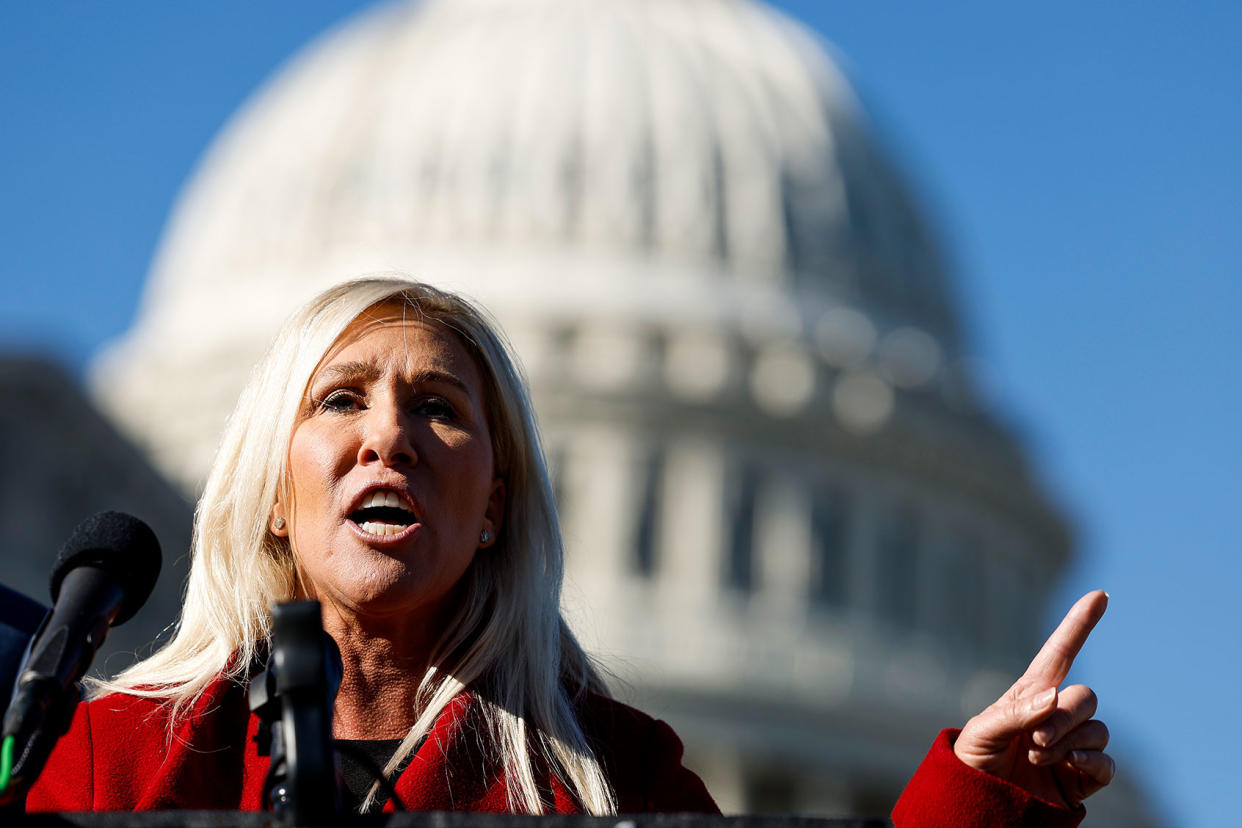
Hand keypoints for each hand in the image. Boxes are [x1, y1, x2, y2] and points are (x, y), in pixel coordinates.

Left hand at [954, 590, 1114, 807]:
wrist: (977, 807)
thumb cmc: (973, 763)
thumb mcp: (981, 733)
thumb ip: (1015, 713)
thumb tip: (1054, 697)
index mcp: (1029, 695)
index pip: (1060, 653)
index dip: (1078, 624)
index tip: (1100, 596)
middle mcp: (1056, 715)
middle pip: (1085, 697)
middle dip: (1064, 716)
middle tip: (1035, 739)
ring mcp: (1073, 744)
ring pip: (1098, 728)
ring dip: (1070, 741)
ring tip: (1038, 754)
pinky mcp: (1084, 776)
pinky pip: (1107, 762)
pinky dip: (1093, 761)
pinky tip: (1070, 765)